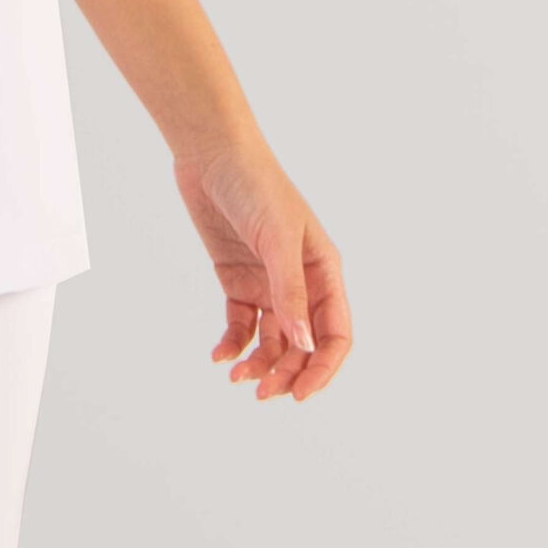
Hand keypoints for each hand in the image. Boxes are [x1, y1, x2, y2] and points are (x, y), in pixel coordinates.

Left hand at [171, 139, 350, 402]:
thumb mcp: (277, 239)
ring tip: (236, 377)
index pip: (336, 334)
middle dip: (287, 373)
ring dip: (259, 363)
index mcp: (324, 271)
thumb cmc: (255, 185)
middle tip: (261, 392)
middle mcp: (300, 282)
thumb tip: (304, 344)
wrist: (211, 153)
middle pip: (303, 344)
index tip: (301, 394)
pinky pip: (241, 323)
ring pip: (272, 339)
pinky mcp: (236, 279)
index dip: (324, 368)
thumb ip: (290, 292)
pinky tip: (219, 356)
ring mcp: (268, 282)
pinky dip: (233, 343)